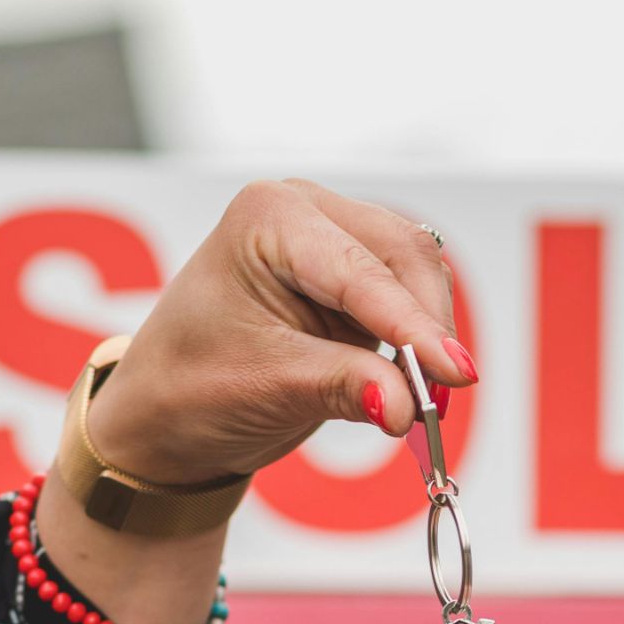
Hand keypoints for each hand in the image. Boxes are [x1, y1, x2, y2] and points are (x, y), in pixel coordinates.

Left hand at [35, 179, 472, 623]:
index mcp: (268, 218)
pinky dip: (419, 340)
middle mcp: (305, 211)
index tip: (456, 374)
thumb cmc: (190, 388)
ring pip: (418, 273)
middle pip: (404, 256)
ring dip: (428, 335)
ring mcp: (334, 237)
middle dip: (427, 328)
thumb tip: (407, 405)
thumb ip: (342, 387)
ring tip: (423, 400)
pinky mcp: (355, 275)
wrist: (166, 412)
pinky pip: (410, 297)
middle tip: (441, 400)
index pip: (361, 270)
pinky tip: (413, 382)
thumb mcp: (265, 387)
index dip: (413, 325)